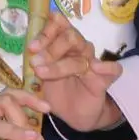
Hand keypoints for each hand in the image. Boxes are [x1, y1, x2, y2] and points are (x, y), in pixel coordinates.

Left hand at [28, 14, 124, 132]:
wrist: (74, 115)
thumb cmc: (57, 91)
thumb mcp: (40, 77)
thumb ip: (34, 63)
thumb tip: (25, 54)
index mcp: (63, 43)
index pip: (59, 24)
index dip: (45, 32)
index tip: (32, 48)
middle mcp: (79, 49)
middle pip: (70, 37)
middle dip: (50, 49)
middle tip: (35, 62)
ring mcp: (92, 63)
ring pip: (82, 55)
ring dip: (61, 64)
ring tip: (43, 73)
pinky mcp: (103, 80)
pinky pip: (113, 69)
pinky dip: (107, 66)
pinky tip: (96, 68)